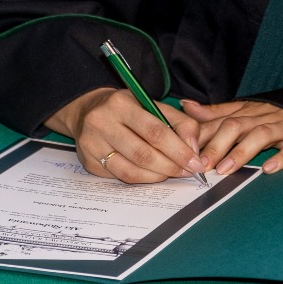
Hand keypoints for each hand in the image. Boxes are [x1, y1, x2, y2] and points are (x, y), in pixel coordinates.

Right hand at [47, 88, 205, 183]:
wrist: (87, 111)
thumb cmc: (126, 109)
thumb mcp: (151, 104)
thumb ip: (178, 122)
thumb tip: (194, 149)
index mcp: (120, 104)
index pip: (155, 131)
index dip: (179, 150)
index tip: (195, 162)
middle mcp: (102, 123)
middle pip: (143, 154)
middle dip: (171, 166)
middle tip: (188, 171)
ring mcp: (92, 145)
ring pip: (131, 170)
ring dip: (158, 176)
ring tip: (173, 173)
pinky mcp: (89, 163)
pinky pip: (120, 177)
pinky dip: (142, 179)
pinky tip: (154, 175)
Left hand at [179, 100, 282, 174]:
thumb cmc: (275, 117)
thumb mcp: (245, 111)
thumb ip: (215, 112)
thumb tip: (185, 106)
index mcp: (248, 111)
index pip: (220, 120)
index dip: (202, 135)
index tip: (186, 151)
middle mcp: (263, 117)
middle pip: (237, 125)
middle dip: (218, 144)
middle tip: (203, 164)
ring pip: (261, 134)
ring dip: (242, 151)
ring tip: (226, 169)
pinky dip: (281, 158)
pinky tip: (269, 169)